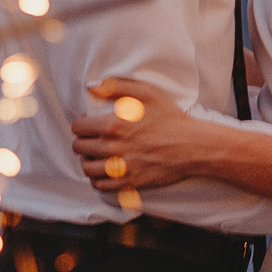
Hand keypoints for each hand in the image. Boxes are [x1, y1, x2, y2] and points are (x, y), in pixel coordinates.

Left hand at [71, 77, 200, 190]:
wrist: (193, 146)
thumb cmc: (171, 117)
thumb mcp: (147, 92)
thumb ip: (116, 86)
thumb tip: (92, 86)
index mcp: (113, 125)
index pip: (78, 128)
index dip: (81, 124)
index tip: (89, 124)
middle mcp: (113, 148)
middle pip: (79, 148)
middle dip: (83, 142)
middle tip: (92, 139)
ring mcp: (121, 168)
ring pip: (87, 169)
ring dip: (88, 161)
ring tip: (96, 156)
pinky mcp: (130, 183)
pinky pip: (101, 185)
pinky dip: (98, 179)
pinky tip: (105, 170)